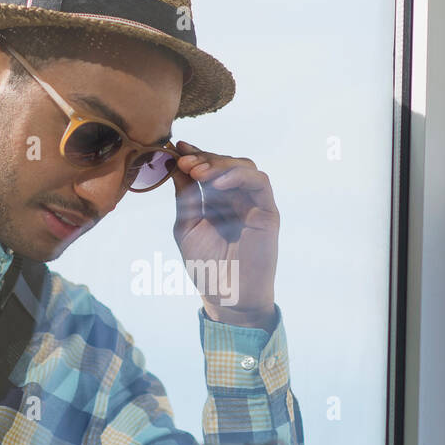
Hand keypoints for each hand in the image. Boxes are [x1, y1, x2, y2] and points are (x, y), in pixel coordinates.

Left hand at [171, 141, 278, 328]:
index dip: (195, 155)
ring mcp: (255, 205)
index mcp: (218, 201)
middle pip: (227, 163)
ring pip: (244, 167)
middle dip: (205, 158)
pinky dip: (240, 176)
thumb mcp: (187, 225)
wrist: (226, 296)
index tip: (176, 147)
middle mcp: (238, 199)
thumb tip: (176, 164)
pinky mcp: (268, 213)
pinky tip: (220, 181)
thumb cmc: (206, 266)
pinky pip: (259, 184)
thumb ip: (185, 195)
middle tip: (185, 161)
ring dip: (220, 164)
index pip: (210, 169)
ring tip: (198, 171)